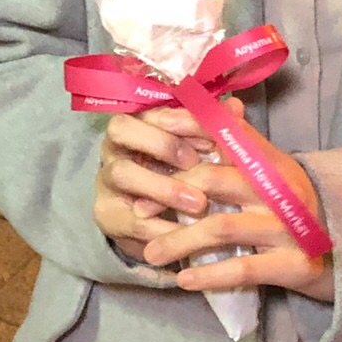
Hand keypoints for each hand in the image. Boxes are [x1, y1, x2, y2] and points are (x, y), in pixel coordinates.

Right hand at [93, 106, 210, 261]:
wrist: (144, 222)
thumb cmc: (173, 176)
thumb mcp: (192, 152)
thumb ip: (211, 131)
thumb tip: (236, 107)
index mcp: (135, 122)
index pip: (149, 108)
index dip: (179, 119)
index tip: (210, 137)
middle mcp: (114, 145)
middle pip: (121, 128)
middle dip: (162, 143)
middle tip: (195, 163)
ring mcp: (106, 179)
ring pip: (123, 173)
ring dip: (163, 187)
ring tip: (198, 203)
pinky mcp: (107, 215)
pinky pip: (131, 220)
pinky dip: (163, 227)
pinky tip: (189, 234)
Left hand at [138, 99, 334, 302]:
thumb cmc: (295, 207)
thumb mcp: (271, 171)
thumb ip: (239, 144)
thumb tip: (210, 103)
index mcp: (270, 160)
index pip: (224, 131)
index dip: (186, 126)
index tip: (150, 130)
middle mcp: (278, 189)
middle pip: (213, 180)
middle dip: (169, 195)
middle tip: (139, 210)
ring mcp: (287, 227)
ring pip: (221, 227)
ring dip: (179, 241)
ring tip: (149, 254)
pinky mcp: (293, 264)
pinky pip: (243, 268)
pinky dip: (209, 274)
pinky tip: (183, 280)